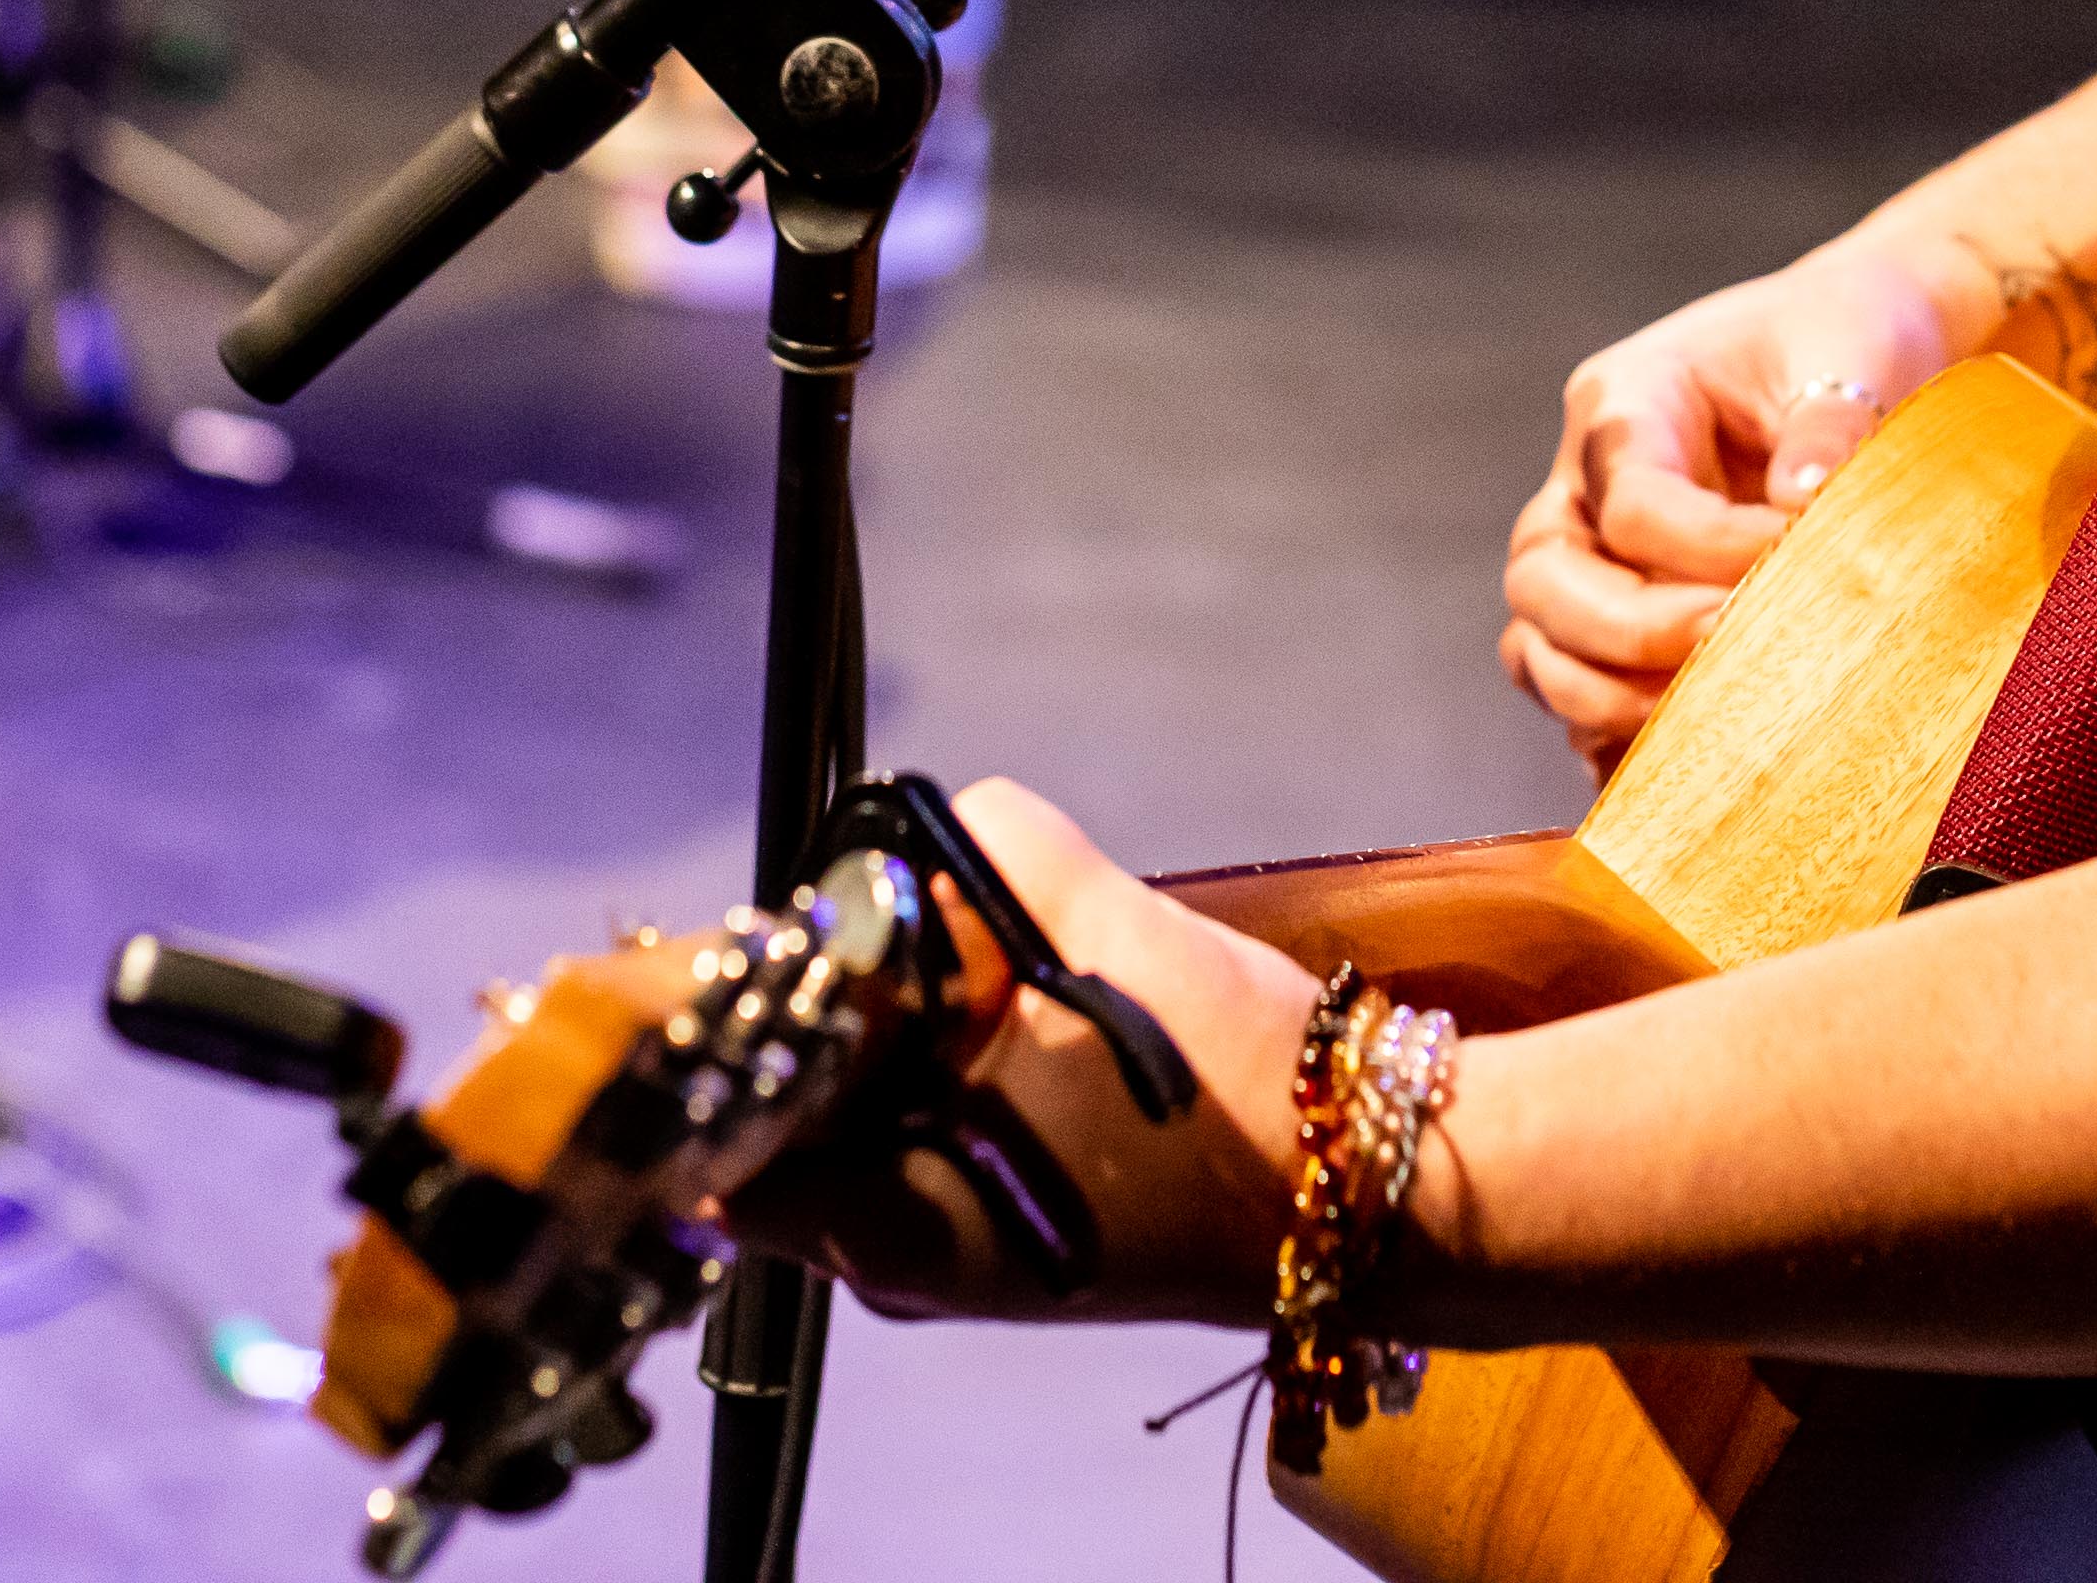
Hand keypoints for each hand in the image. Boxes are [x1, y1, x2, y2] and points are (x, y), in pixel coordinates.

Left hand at [736, 779, 1313, 1327]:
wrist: (1381, 1195)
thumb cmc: (1231, 1086)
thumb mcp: (1108, 935)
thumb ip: (995, 855)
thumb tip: (932, 829)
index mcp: (889, 1226)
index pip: (717, 1135)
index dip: (715, 1026)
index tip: (733, 941)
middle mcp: (903, 1268)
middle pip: (788, 1119)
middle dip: (814, 1010)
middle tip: (850, 916)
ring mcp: (959, 1265)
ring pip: (861, 1124)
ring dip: (886, 1034)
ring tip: (939, 951)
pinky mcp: (1015, 1242)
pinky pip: (926, 1139)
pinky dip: (939, 1068)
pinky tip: (1001, 1004)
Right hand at [1503, 234, 1973, 770]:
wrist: (1860, 350)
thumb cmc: (1846, 335)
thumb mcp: (1851, 352)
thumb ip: (1830, 425)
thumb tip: (1803, 506)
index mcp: (1627, 400)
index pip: (1631, 503)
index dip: (1709, 552)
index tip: (1800, 564)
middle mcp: (1585, 481)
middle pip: (1544, 582)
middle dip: (1633, 636)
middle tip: (1738, 653)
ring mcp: (1592, 553)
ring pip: (1540, 647)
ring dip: (1610, 696)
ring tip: (1714, 714)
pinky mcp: (1622, 613)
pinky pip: (1580, 691)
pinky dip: (1614, 735)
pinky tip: (1688, 762)